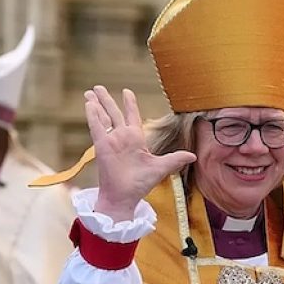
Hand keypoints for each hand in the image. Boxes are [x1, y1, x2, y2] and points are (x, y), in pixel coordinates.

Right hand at [85, 86, 196, 221]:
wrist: (125, 197)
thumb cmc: (140, 184)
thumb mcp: (161, 168)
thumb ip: (175, 159)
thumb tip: (193, 156)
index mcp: (136, 140)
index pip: (132, 116)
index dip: (129, 104)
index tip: (126, 91)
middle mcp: (122, 138)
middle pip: (113, 113)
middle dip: (106, 100)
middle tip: (98, 87)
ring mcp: (111, 141)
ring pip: (103, 117)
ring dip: (97, 104)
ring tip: (90, 91)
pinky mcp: (102, 146)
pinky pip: (97, 127)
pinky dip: (93, 115)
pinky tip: (90, 104)